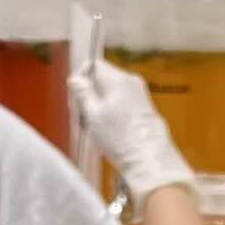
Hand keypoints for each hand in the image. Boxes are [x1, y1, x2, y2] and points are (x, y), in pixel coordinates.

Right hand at [69, 59, 190, 206]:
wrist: (149, 159)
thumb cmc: (119, 138)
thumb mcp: (93, 114)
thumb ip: (82, 93)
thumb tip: (75, 79)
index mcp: (117, 79)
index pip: (94, 65)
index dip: (81, 79)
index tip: (75, 98)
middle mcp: (131, 82)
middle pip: (103, 80)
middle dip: (89, 95)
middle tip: (82, 118)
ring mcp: (140, 95)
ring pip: (112, 93)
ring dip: (100, 107)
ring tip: (96, 130)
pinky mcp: (145, 109)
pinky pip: (123, 104)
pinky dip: (113, 114)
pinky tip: (110, 133)